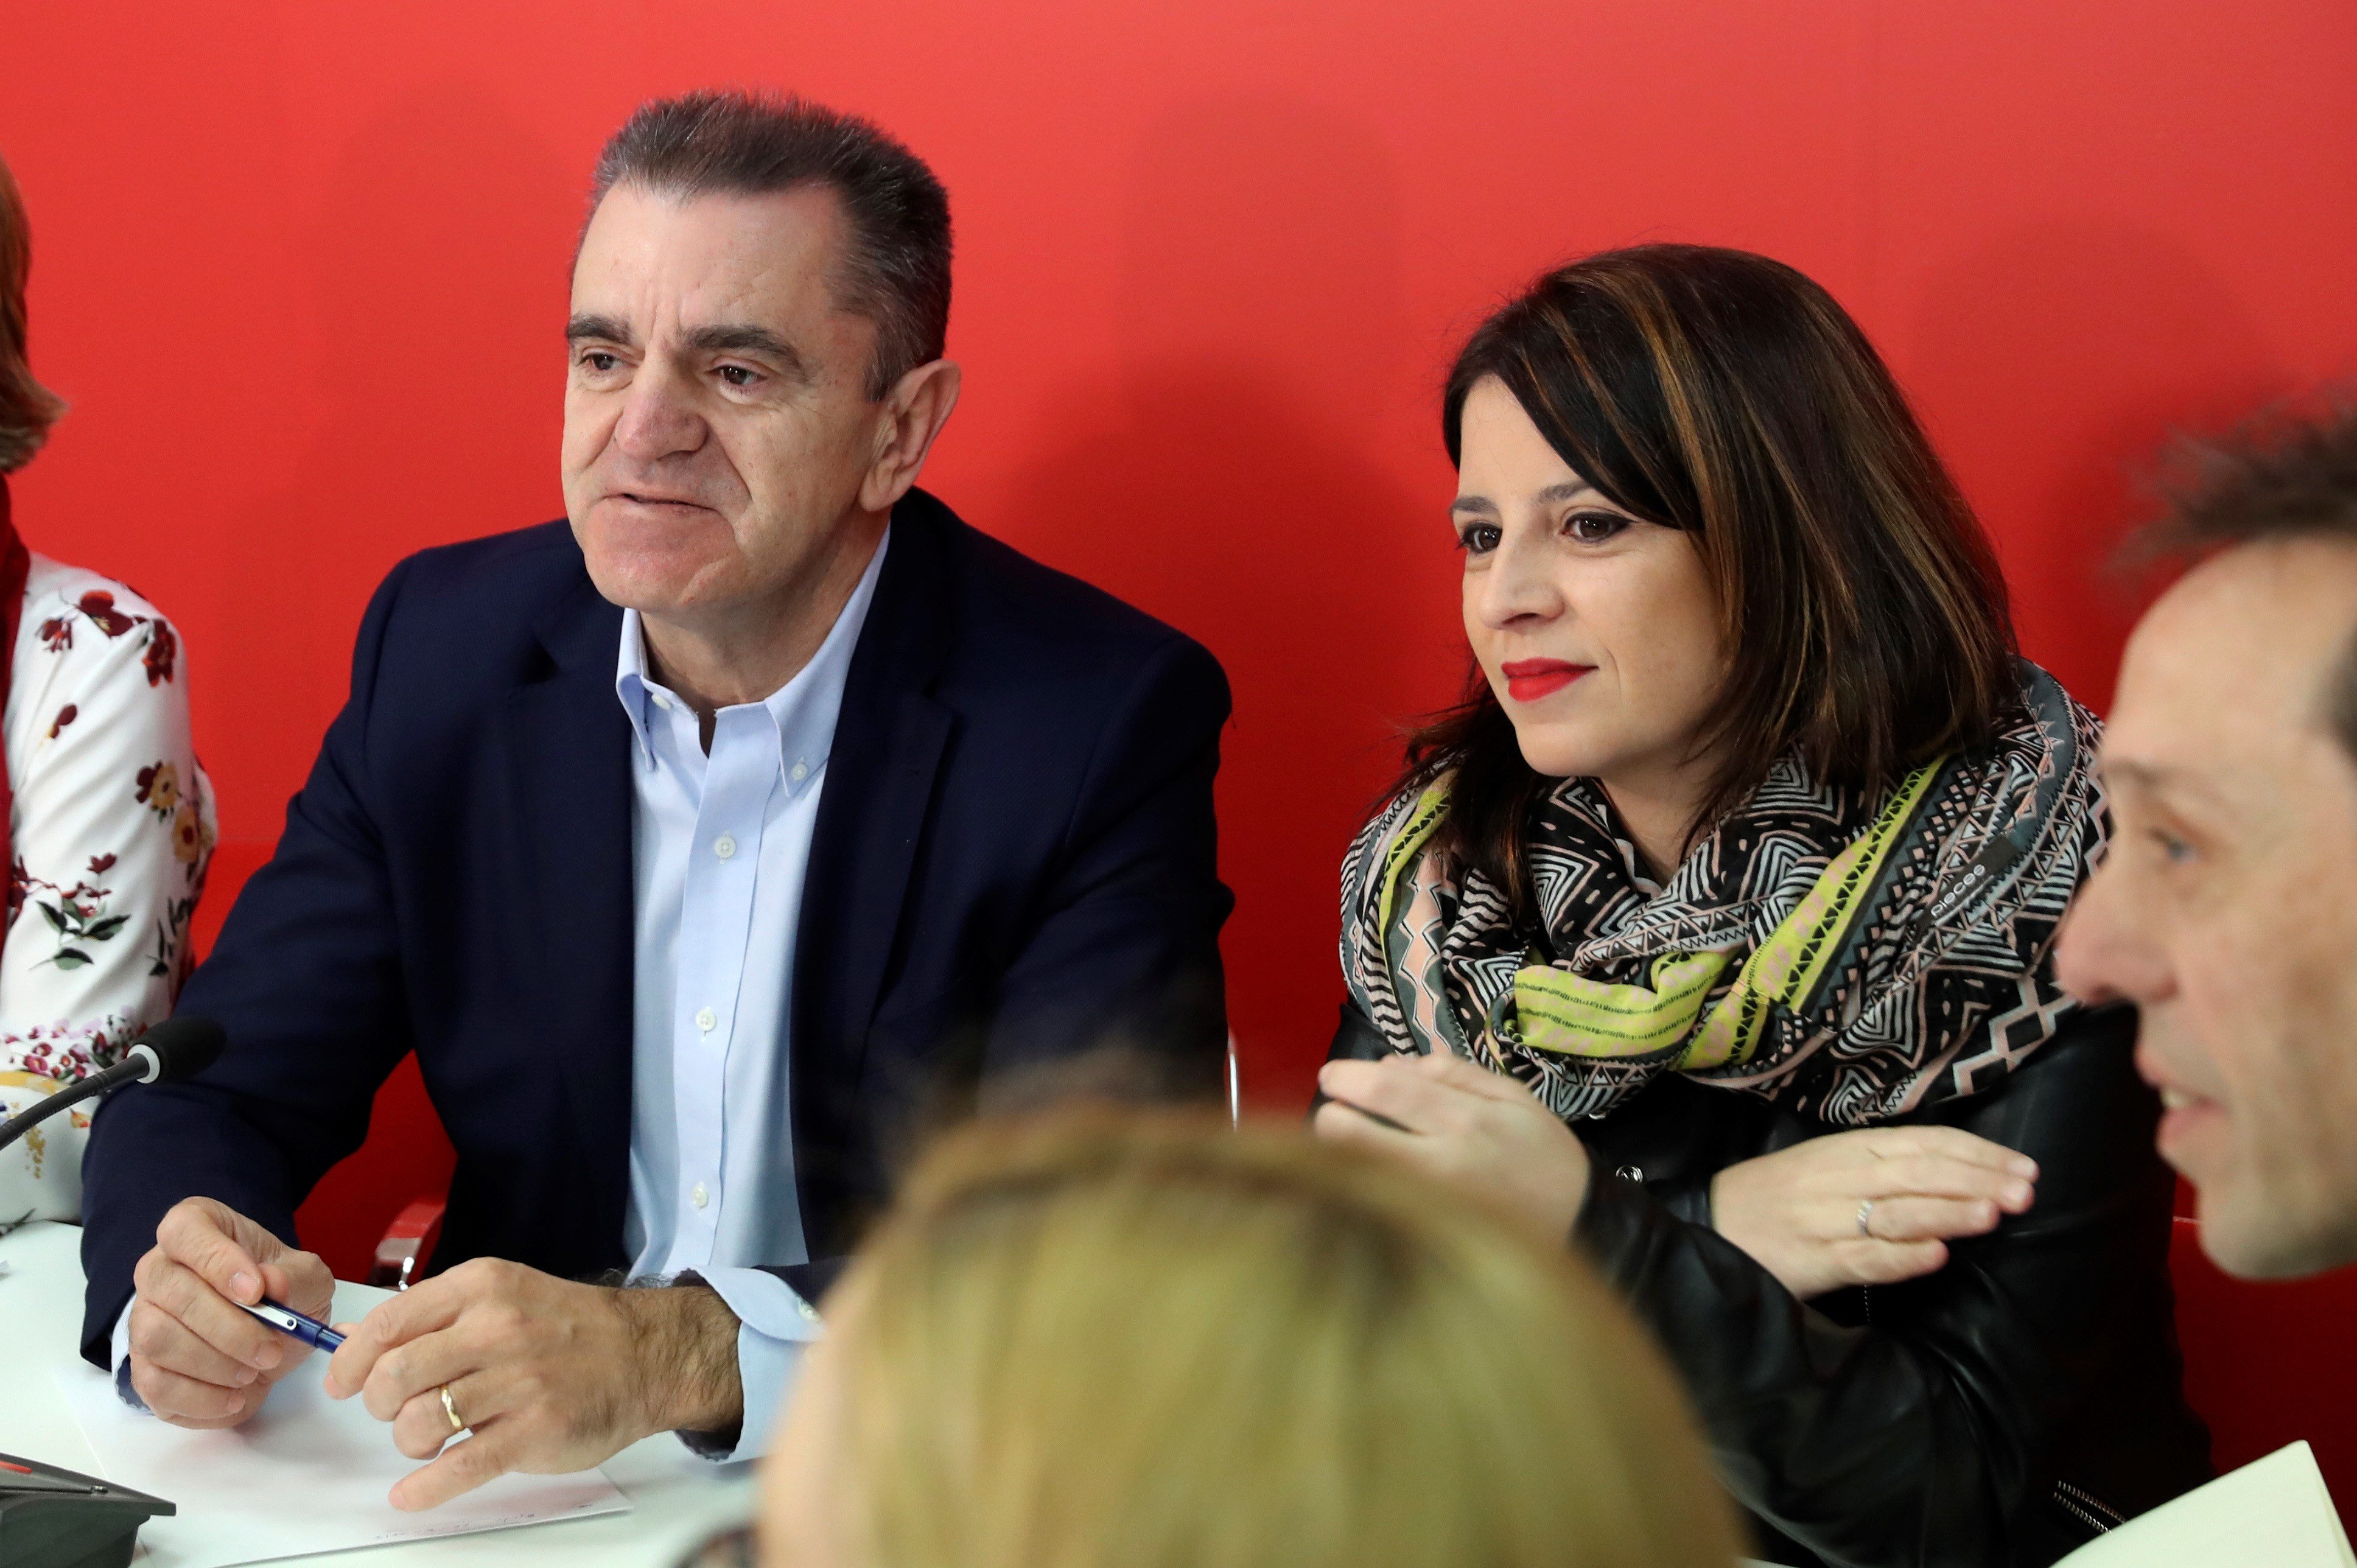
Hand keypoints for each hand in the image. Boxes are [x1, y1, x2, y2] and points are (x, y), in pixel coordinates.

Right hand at [126, 1197, 334, 1428]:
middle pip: (173, 1293)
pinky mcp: (142, 1367)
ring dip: (214, 1363)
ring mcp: (143, 1319)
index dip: (218, 1261)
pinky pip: (155, 1386)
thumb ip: (296, 1277)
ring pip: (158, 1340)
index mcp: (195, 1229)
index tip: (256, 1292)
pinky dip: (201, 1398)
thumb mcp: (307, 1278)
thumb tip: (272, 1283)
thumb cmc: (283, 1294)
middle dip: (229, 1328)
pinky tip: (234, 1397)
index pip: (185, 1230)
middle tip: (270, 1350)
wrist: (271, 1338)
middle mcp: (158, 1269)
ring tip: (253, 1371)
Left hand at [325, 1257, 743, 1510]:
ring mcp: (518, 1381)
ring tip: (428, 1441)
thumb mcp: (501, 1295)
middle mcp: (497, 1329)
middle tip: (397, 1412)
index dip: (351, 1361)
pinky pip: (460, 1467)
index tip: (342, 1385)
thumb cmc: (567, 1328)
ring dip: (409, 1442)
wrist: (647, 1355)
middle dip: (380, 1405)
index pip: (389, 1323)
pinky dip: (424, 1489)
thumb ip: (430, 1316)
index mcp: (482, 1288)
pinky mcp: (536, 1431)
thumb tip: (349, 1340)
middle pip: (395, 1377)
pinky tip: (412, 1494)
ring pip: (421, 1423)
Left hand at [1313, 1051, 1591, 1237]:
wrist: (1582, 1224)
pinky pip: (1376, 1205)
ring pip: (1357, 1174)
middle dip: (1330, 1118)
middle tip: (1332, 1110)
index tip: (1331, 1076)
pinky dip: (1360, 1185)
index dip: (1349, 1078)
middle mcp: (1443, 1162)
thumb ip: (1455, 1074)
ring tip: (1346, 1142)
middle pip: (1355, 1137)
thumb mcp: (1515, 1098)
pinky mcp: (1426, 1234)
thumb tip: (1394, 1062)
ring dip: (1338, 1153)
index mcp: (1466, 1119)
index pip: (1387, 1089)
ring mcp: (1430, 1205)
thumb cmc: (1544, 1154)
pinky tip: (1364, 1178)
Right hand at [1709, 1126, 2038, 1299]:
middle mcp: (1837, 1178)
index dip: (1976, 1153)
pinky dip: (1899, 1257)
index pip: (1922, 1143)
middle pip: (1915, 1173)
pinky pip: (1861, 1258)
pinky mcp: (1811, 1260)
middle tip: (2024, 1191)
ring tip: (1991, 1215)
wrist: (1711, 1225)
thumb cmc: (1780, 1197)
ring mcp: (1823, 1219)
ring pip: (1893, 1213)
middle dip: (1974, 1180)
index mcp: (1847, 1150)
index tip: (2024, 1167)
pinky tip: (1934, 1257)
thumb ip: (1885, 1168)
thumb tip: (1960, 1174)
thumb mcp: (1829, 1167)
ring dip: (1945, 1212)